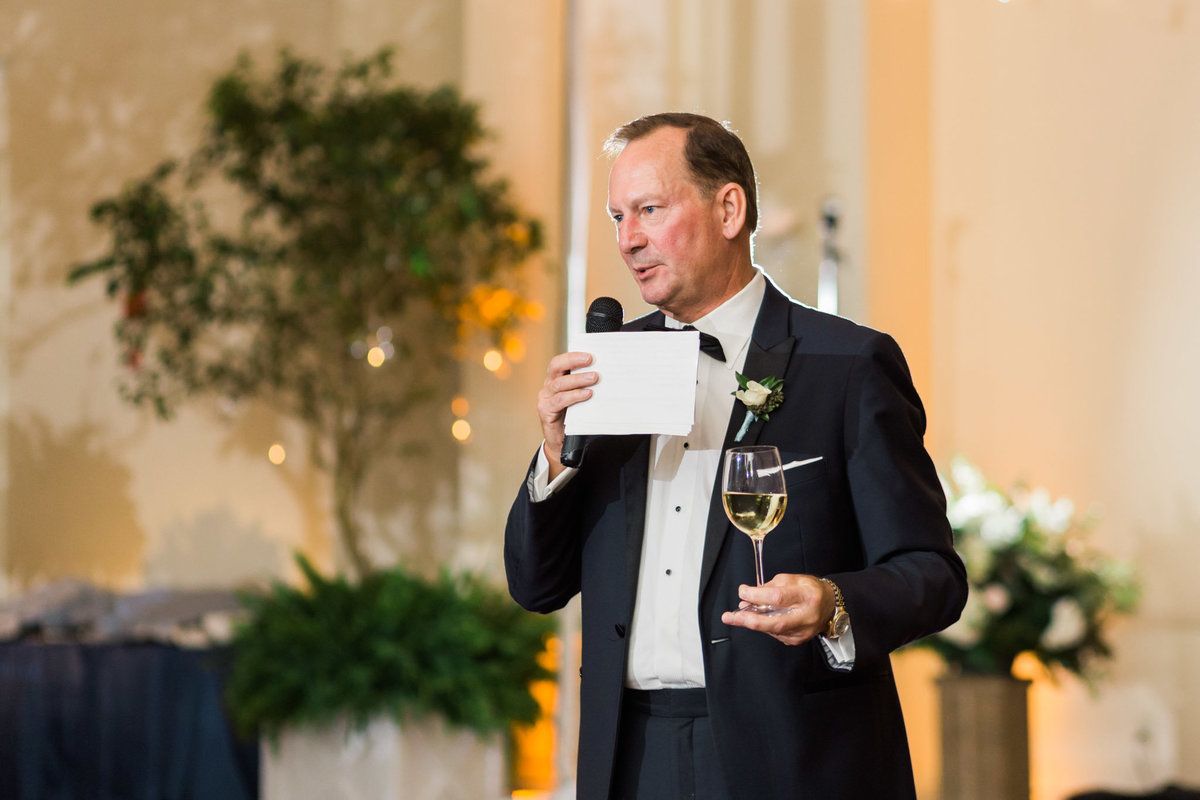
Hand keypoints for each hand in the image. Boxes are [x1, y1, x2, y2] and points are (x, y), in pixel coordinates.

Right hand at [537, 351, 596, 479]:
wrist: (562, 443)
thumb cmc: (573, 417)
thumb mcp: (580, 398)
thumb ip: (587, 386)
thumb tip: (608, 375)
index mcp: (556, 379)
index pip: (560, 361)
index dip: (573, 356)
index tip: (590, 355)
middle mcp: (548, 386)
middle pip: (556, 367)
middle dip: (573, 361)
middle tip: (591, 360)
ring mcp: (545, 398)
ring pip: (559, 384)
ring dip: (578, 379)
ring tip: (594, 378)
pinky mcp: (545, 411)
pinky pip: (559, 401)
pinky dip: (574, 396)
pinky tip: (587, 394)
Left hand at [720, 573, 835, 645]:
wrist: (829, 605)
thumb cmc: (811, 590)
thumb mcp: (793, 579)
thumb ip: (771, 586)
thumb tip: (749, 594)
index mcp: (806, 597)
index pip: (778, 598)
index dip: (757, 596)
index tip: (743, 592)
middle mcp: (805, 617)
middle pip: (773, 622)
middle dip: (748, 620)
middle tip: (730, 617)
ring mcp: (801, 632)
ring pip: (770, 629)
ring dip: (751, 621)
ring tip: (738, 614)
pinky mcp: (796, 640)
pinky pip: (773, 633)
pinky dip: (762, 625)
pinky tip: (756, 618)